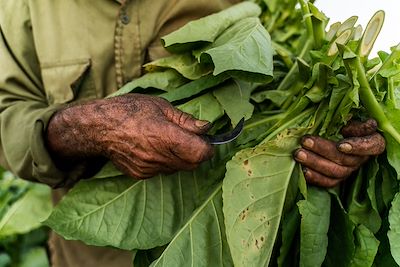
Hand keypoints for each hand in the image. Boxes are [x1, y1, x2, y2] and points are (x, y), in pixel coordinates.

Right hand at [46, 94, 212, 178]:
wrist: (98, 127)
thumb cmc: (129, 111)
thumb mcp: (160, 106)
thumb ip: (185, 120)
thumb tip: (207, 128)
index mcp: (165, 137)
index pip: (201, 153)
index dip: (207, 147)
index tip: (204, 138)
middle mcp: (159, 157)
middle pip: (193, 164)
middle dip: (196, 152)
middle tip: (186, 137)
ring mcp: (150, 168)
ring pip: (179, 168)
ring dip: (181, 157)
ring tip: (165, 140)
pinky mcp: (141, 175)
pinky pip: (163, 170)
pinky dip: (165, 161)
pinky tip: (152, 148)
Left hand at [293, 119, 385, 186]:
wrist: (331, 134)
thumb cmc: (341, 121)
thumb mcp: (348, 116)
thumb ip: (350, 119)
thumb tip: (347, 127)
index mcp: (372, 141)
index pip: (371, 146)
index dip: (358, 147)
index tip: (341, 145)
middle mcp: (361, 158)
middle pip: (345, 159)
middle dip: (323, 149)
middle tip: (305, 141)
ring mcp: (350, 170)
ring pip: (335, 171)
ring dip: (315, 163)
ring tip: (298, 154)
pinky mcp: (338, 178)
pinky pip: (328, 182)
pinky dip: (315, 177)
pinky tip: (303, 170)